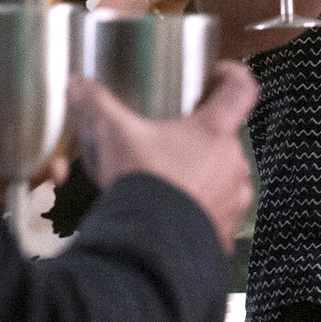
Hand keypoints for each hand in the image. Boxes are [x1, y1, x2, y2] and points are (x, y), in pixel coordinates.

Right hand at [75, 62, 259, 249]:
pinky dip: (200, 208)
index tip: (217, 75)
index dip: (232, 75)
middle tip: (172, 139)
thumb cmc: (142, 184)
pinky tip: (173, 210)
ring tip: (171, 179)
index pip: (241, 89)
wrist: (149, 246)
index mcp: (215, 132)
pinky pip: (217, 212)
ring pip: (223, 175)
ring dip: (203, 174)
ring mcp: (233, 199)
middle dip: (202, 136)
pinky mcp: (225, 230)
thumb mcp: (114, 136)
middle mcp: (233, 163)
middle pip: (226, 136)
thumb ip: (97, 105)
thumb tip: (79, 84)